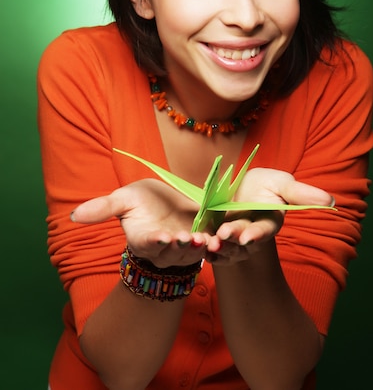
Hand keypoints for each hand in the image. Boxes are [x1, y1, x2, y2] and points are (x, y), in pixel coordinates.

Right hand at [71, 178, 218, 266]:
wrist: (166, 200)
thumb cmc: (141, 201)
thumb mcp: (123, 200)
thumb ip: (103, 208)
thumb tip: (73, 215)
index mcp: (143, 238)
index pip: (148, 244)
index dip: (155, 241)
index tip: (161, 237)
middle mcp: (164, 249)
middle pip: (172, 252)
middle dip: (179, 246)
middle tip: (186, 238)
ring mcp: (184, 248)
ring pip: (191, 253)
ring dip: (198, 248)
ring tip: (203, 239)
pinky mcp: (201, 242)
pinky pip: (209, 247)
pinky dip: (214, 244)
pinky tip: (219, 239)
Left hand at [207, 168, 333, 264]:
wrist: (240, 186)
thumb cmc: (265, 185)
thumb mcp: (282, 184)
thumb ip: (302, 194)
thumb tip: (331, 201)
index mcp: (268, 222)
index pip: (264, 231)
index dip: (256, 234)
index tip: (248, 238)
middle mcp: (250, 233)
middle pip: (242, 241)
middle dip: (233, 239)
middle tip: (223, 235)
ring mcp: (233, 237)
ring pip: (227, 247)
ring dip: (218, 247)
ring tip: (209, 242)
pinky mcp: (215, 236)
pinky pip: (211, 247)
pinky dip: (206, 250)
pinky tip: (200, 248)